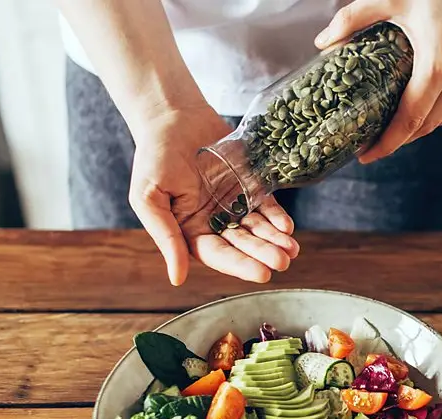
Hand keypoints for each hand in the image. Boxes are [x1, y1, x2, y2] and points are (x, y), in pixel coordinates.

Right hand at [129, 105, 299, 285]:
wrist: (172, 116)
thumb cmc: (154, 157)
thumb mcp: (149, 198)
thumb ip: (166, 237)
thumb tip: (177, 279)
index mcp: (189, 230)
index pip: (217, 254)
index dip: (239, 265)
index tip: (262, 274)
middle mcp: (213, 221)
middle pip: (242, 244)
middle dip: (262, 253)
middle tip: (282, 262)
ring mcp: (233, 203)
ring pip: (257, 227)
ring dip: (274, 240)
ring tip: (292, 250)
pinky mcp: (249, 185)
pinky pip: (265, 204)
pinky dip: (277, 216)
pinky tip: (287, 226)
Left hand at [315, 0, 441, 163]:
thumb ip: (354, 19)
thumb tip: (323, 42)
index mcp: (439, 65)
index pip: (411, 121)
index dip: (388, 143)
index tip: (367, 154)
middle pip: (429, 124)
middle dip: (402, 138)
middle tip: (375, 139)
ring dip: (423, 124)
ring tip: (396, 124)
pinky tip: (424, 99)